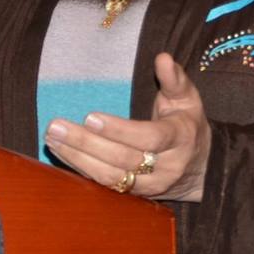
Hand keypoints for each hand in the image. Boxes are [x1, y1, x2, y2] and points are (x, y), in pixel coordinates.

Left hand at [43, 52, 209, 201]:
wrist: (202, 169)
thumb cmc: (188, 125)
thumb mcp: (188, 100)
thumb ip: (174, 79)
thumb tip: (163, 57)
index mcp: (180, 139)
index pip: (149, 138)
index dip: (119, 130)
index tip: (90, 117)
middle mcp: (166, 167)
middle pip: (123, 159)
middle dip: (87, 144)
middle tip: (56, 126)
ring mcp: (150, 186)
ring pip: (110, 177)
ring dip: (77, 158)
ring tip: (51, 138)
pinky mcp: (134, 196)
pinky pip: (104, 185)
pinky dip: (80, 169)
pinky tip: (60, 152)